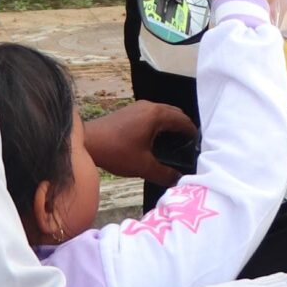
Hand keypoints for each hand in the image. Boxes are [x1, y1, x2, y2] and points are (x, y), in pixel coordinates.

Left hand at [81, 99, 197, 186]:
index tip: (199, 148)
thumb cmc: (116, 152)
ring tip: (176, 147)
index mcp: (156, 115)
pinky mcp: (131, 112)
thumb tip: (180, 180)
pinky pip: (153, 116)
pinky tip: (158, 142)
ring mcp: (139, 107)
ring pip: (164, 114)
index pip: (184, 120)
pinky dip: (160, 126)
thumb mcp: (143, 166)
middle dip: (184, 129)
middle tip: (189, 149)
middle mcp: (150, 106)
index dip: (194, 134)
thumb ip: (165, 174)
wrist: (87, 142)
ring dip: (172, 127)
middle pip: (176, 114)